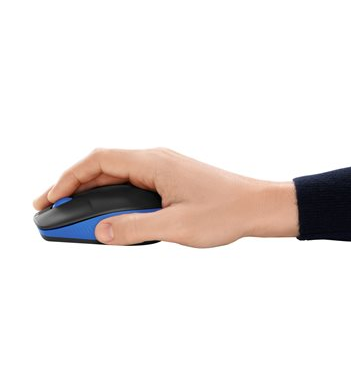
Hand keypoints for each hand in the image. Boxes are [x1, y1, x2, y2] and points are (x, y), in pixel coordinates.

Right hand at [33, 148, 298, 246]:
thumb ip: (134, 229)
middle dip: (75, 186)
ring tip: (75, 213)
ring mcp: (166, 168)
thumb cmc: (226, 212)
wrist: (260, 206)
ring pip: (119, 174)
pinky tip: (110, 213)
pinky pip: (135, 181)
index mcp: (154, 163)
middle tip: (53, 210)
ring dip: (95, 192)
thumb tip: (99, 231)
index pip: (98, 161)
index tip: (49, 200)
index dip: (67, 179)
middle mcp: (158, 159)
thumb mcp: (176, 227)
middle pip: (104, 165)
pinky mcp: (174, 178)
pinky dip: (115, 194)